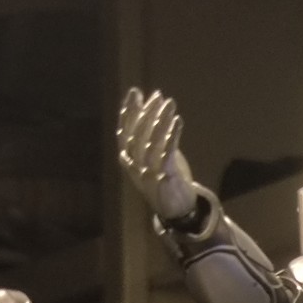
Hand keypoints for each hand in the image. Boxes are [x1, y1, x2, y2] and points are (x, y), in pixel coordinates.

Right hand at [117, 88, 202, 225]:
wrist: (177, 211)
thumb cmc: (167, 179)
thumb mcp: (157, 156)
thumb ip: (153, 136)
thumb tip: (154, 108)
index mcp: (128, 160)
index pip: (124, 131)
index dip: (129, 111)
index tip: (135, 92)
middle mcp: (134, 166)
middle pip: (137, 134)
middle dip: (147, 112)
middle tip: (157, 95)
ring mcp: (147, 173)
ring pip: (150, 142)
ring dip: (160, 120)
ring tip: (169, 103)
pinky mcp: (164, 178)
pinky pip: (166, 153)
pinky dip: (171, 135)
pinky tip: (177, 120)